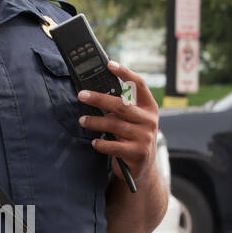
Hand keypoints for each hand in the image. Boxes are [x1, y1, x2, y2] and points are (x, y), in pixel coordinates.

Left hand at [76, 60, 159, 184]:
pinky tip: (94, 142)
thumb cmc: (132, 138)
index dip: (125, 73)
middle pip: (121, 105)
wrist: (143, 168)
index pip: (139, 85)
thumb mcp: (132, 120)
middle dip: (99, 98)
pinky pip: (114, 146)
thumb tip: (95, 92)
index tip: (109, 64)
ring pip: (115, 125)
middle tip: (81, 95)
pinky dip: (101, 143)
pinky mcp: (137, 153)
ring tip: (82, 120)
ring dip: (95, 122)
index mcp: (149, 107)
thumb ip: (121, 107)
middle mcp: (150, 120)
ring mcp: (145, 137)